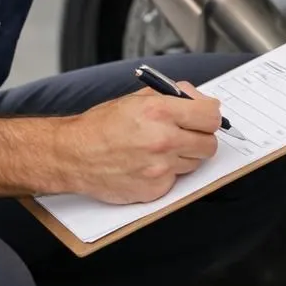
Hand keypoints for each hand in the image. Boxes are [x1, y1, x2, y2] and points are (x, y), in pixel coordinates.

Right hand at [56, 81, 221, 203]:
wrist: (74, 154)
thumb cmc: (102, 126)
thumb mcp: (137, 98)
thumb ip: (174, 96)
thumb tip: (202, 101)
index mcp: (160, 111)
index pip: (211, 116)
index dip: (209, 117)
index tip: (204, 118)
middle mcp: (163, 140)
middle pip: (210, 144)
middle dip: (200, 138)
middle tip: (185, 135)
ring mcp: (160, 168)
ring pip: (195, 164)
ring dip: (184, 157)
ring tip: (159, 150)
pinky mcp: (155, 190)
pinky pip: (176, 181)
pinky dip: (167, 174)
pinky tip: (147, 165)